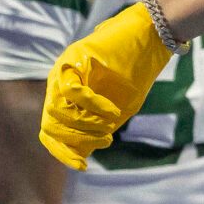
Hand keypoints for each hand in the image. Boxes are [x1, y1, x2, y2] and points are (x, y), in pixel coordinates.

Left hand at [40, 4, 174, 168]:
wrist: (152, 37)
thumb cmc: (136, 73)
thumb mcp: (117, 109)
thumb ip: (97, 128)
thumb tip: (82, 153)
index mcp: (65, 97)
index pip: (50, 131)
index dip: (62, 152)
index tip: (82, 166)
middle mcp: (58, 84)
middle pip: (51, 124)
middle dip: (77, 139)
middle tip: (106, 138)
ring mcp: (64, 70)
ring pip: (58, 111)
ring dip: (86, 125)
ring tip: (110, 123)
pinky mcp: (75, 57)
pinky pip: (73, 92)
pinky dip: (92, 106)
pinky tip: (111, 110)